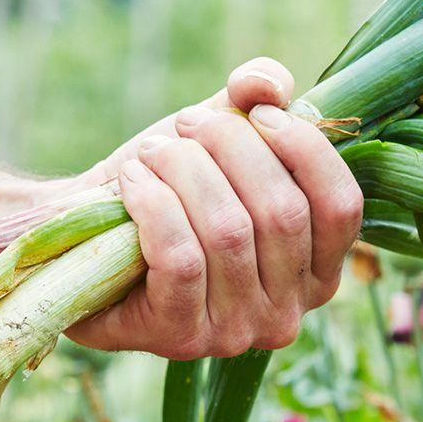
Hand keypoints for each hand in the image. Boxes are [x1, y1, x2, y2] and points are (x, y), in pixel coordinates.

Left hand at [69, 59, 363, 357]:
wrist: (81, 243)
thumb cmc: (168, 191)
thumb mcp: (220, 136)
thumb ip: (259, 97)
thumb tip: (268, 84)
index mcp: (317, 271)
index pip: (341, 206)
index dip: (304, 148)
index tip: (255, 111)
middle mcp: (287, 313)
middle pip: (281, 212)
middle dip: (230, 147)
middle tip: (185, 126)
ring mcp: (236, 333)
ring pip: (228, 231)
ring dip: (183, 170)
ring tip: (154, 153)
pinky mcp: (181, 337)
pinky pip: (181, 258)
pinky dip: (153, 204)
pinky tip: (133, 182)